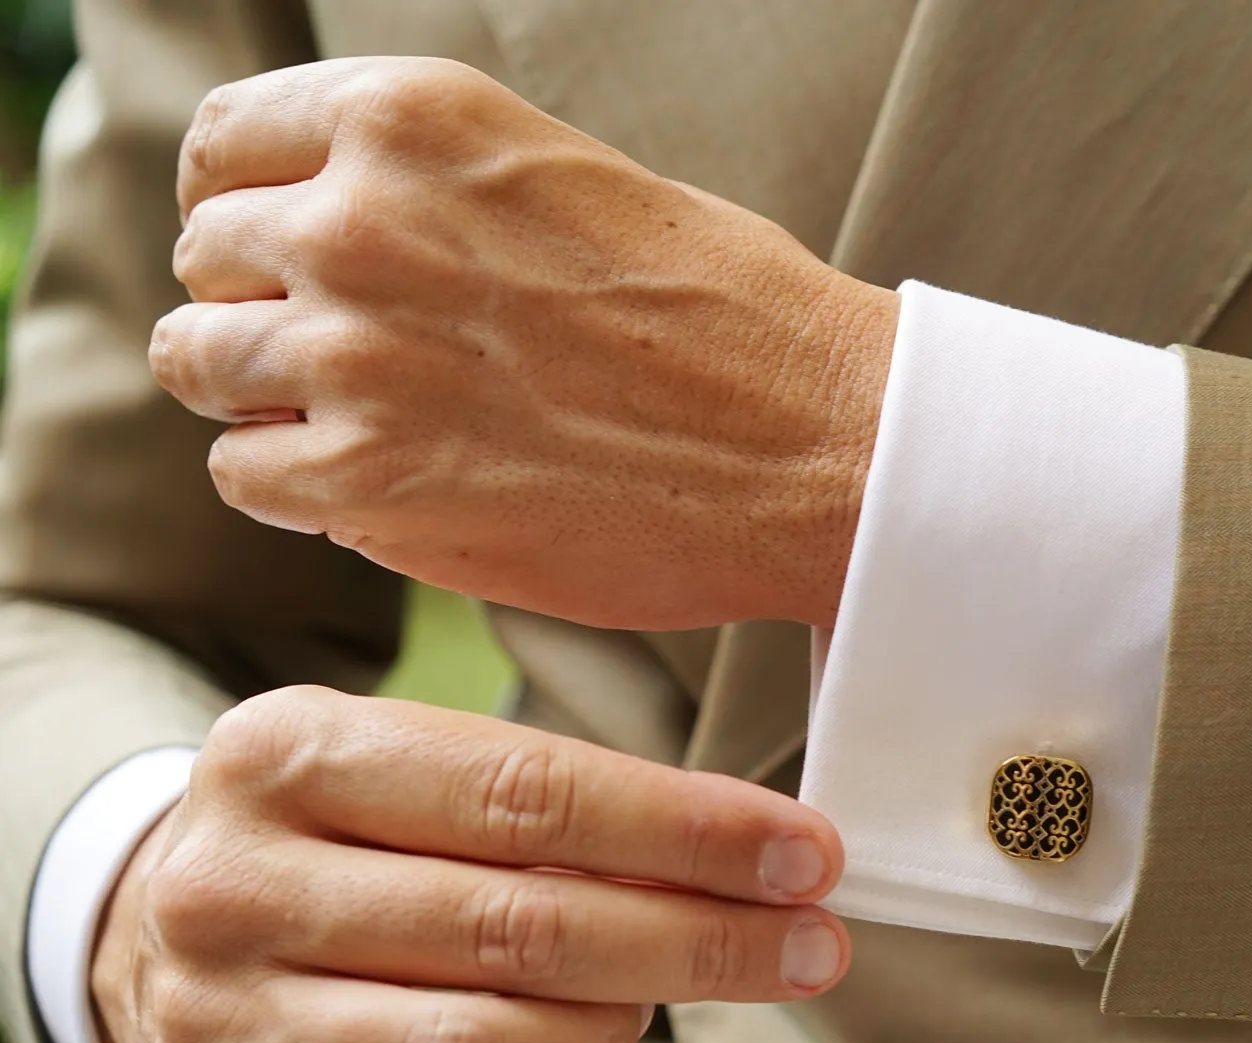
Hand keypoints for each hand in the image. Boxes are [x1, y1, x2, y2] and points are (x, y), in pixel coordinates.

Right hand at [90, 686, 848, 1042]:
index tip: (807, 855)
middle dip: (698, 942)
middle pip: (517, 928)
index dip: (687, 831)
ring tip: (650, 1007)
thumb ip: (549, 800)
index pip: (525, 792)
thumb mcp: (409, 767)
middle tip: (813, 946)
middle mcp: (235, 884)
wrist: (152, 927)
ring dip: (606, 1036)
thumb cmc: (340, 836)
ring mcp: (216, 1017)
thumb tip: (753, 856)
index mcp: (290, 754)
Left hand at [150, 57, 896, 629]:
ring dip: (264, 397)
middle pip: (209, 258)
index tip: (278, 257)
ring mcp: (352, 351)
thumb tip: (331, 226)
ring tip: (363, 424)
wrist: (819, 443)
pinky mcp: (367, 478)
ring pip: (202, 364)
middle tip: (350, 358)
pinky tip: (381, 485)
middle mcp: (357, 218)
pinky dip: (296, 485)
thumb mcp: (569, 179)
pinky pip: (245, 473)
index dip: (243, 208)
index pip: (226, 145)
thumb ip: (432, 190)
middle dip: (261, 307)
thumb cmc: (730, 318)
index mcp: (412, 117)